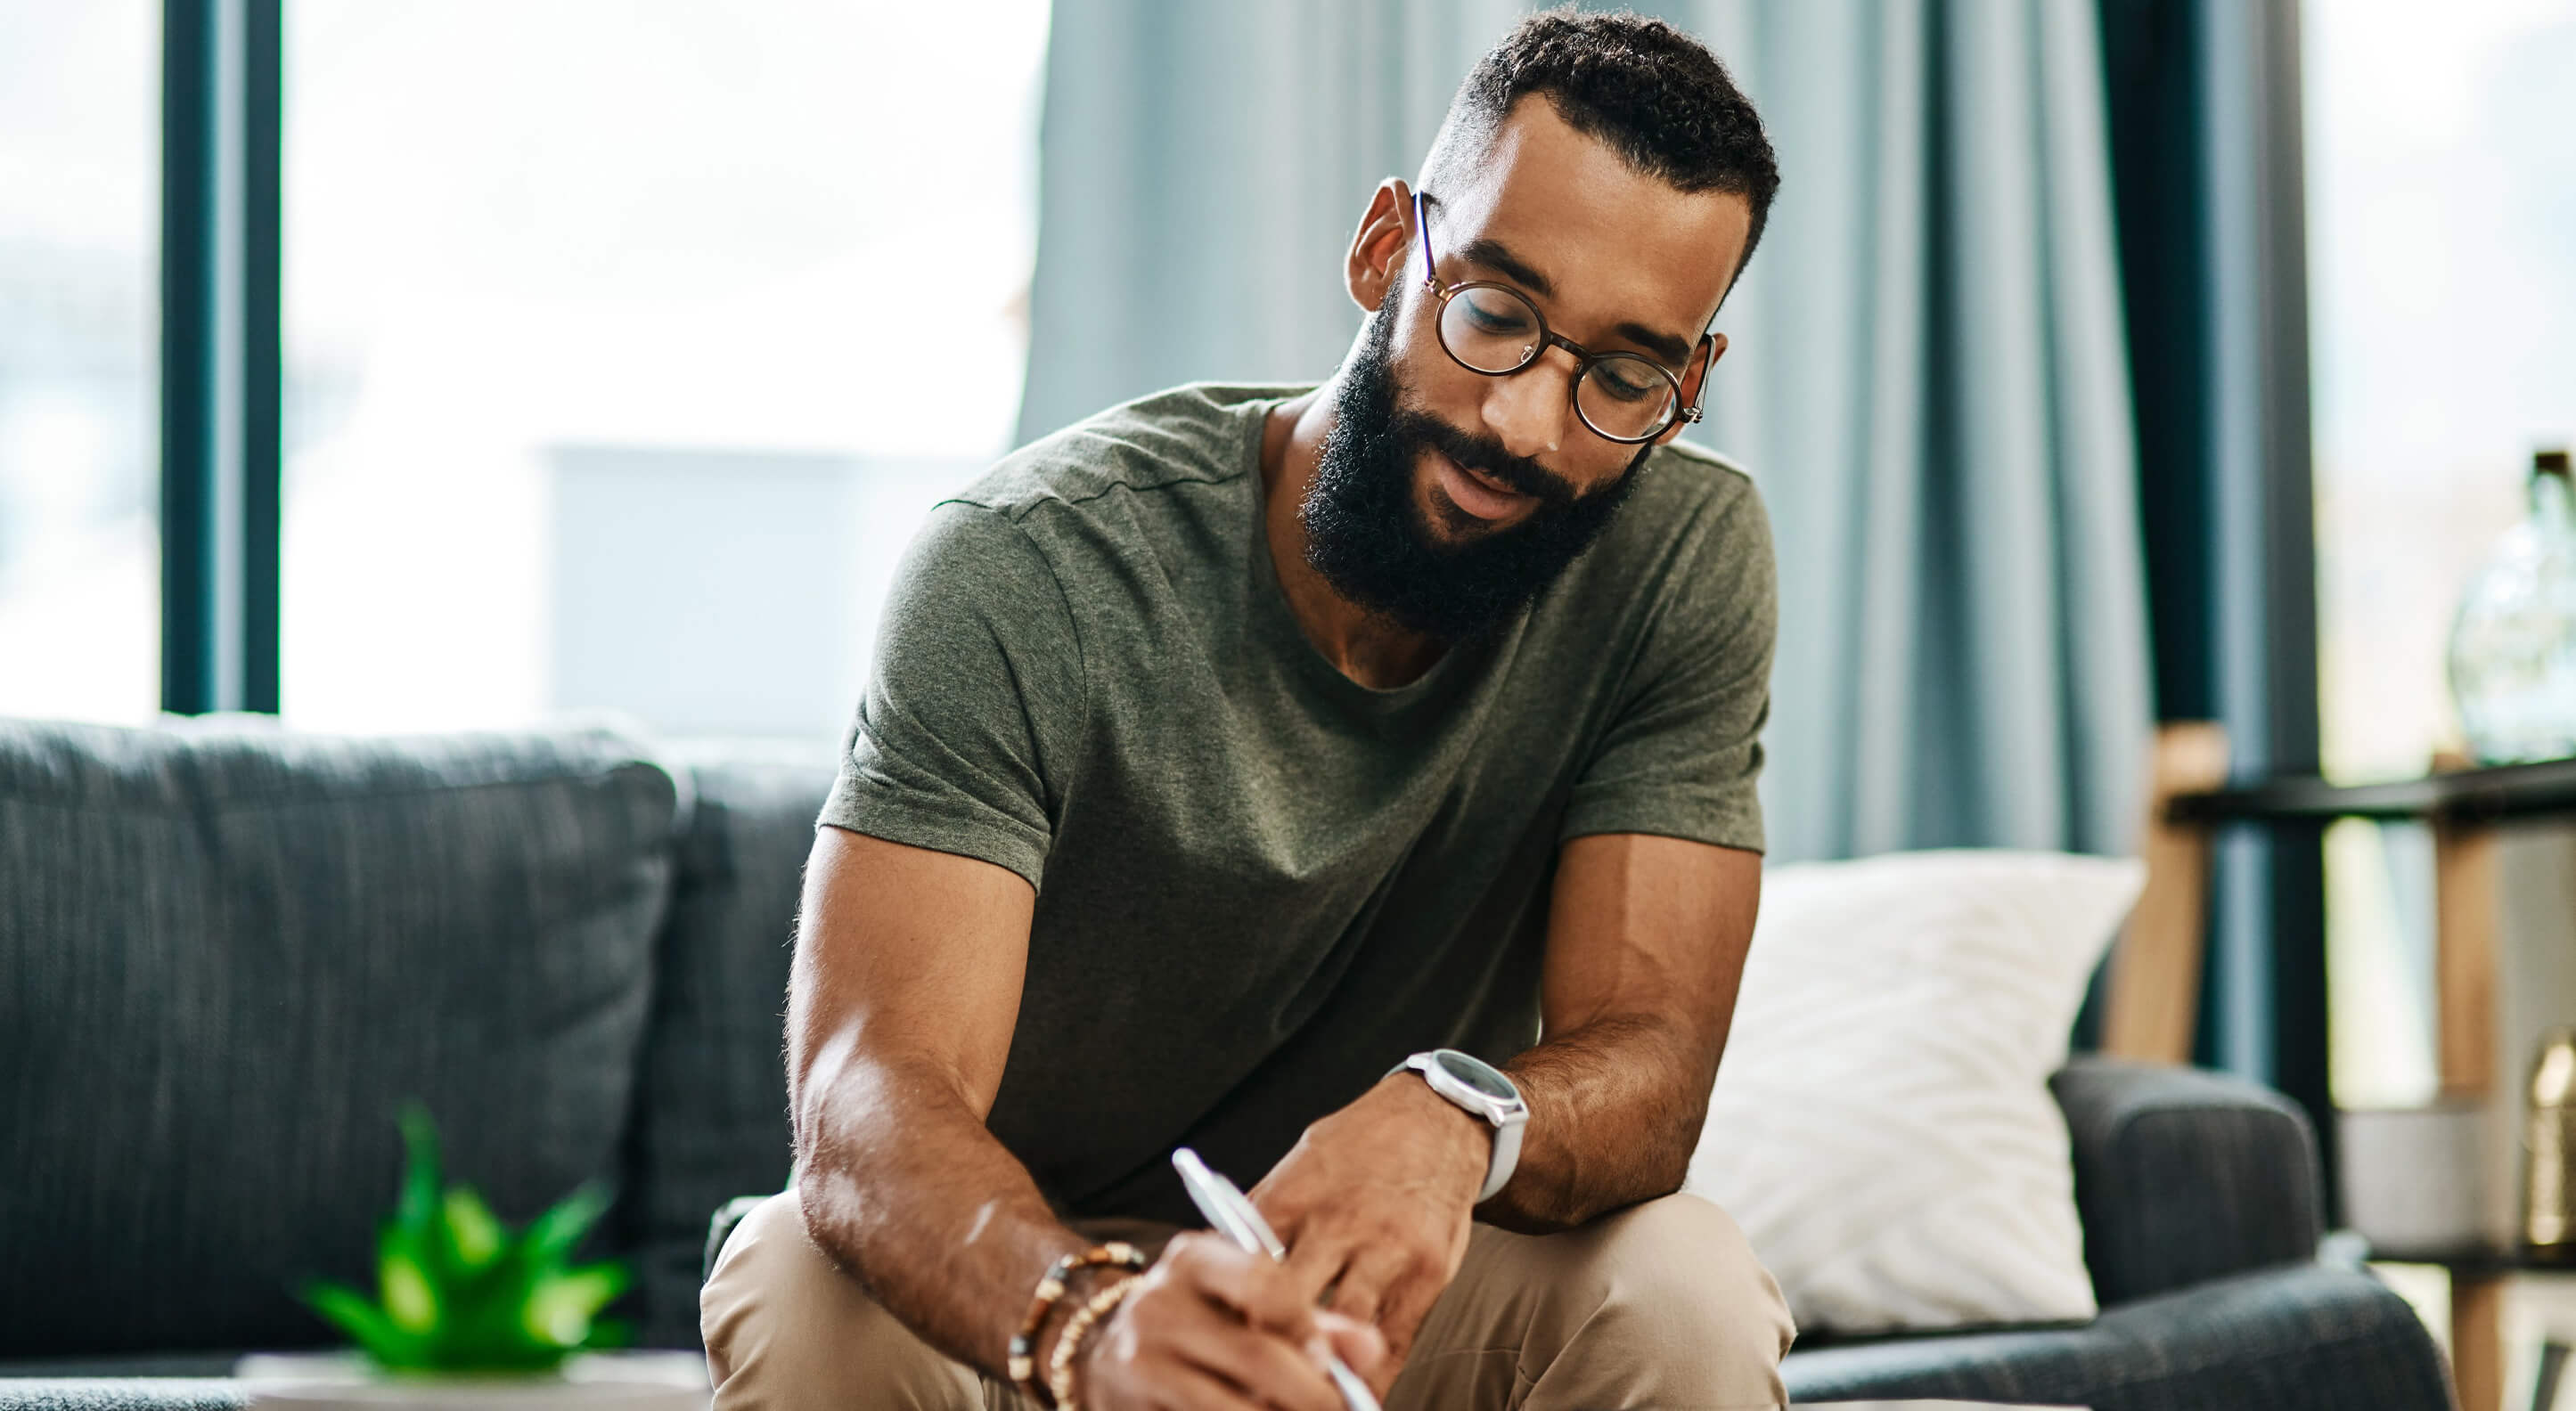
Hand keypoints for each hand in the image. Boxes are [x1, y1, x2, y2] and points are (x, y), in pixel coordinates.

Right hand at [1073, 1232, 1387, 1410]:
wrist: (1095, 1350)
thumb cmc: (1193, 1322)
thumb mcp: (1240, 1302)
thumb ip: (1310, 1322)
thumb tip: (1370, 1350)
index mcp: (1191, 1260)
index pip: (1262, 1282)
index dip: (1307, 1328)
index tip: (1331, 1364)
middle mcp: (1157, 1306)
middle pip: (1255, 1355)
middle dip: (1311, 1395)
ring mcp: (1137, 1363)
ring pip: (1230, 1407)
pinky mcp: (1125, 1408)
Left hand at [1249, 1076, 1490, 1386]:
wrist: (1437, 1121)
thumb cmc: (1358, 1148)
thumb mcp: (1299, 1165)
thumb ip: (1263, 1219)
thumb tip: (1218, 1270)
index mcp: (1292, 1197)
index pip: (1243, 1268)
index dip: (1224, 1313)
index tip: (1213, 1347)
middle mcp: (1337, 1223)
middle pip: (1286, 1303)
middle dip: (1267, 1347)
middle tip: (1250, 1381)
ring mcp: (1386, 1249)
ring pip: (1343, 1328)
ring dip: (1320, 1369)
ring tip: (1302, 1394)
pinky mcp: (1427, 1272)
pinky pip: (1396, 1341)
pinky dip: (1374, 1377)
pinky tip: (1356, 1398)